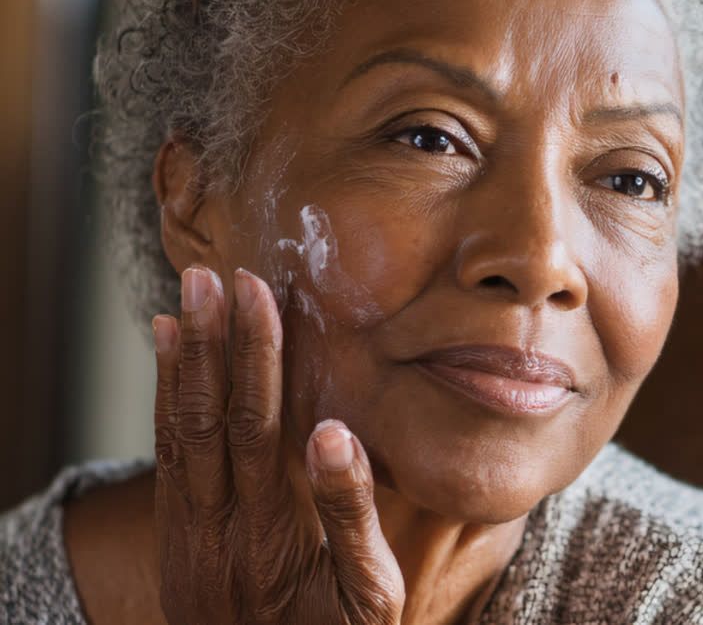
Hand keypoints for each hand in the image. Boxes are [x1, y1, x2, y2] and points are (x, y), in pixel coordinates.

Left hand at [151, 266, 403, 623]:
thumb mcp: (369, 595)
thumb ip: (351, 516)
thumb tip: (333, 433)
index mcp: (271, 536)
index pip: (257, 428)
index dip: (256, 358)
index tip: (259, 297)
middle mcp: (219, 531)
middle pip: (212, 422)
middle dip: (215, 342)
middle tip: (214, 276)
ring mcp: (191, 535)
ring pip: (180, 436)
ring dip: (184, 362)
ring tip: (187, 298)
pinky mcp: (180, 536)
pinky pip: (167, 458)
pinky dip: (165, 399)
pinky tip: (169, 354)